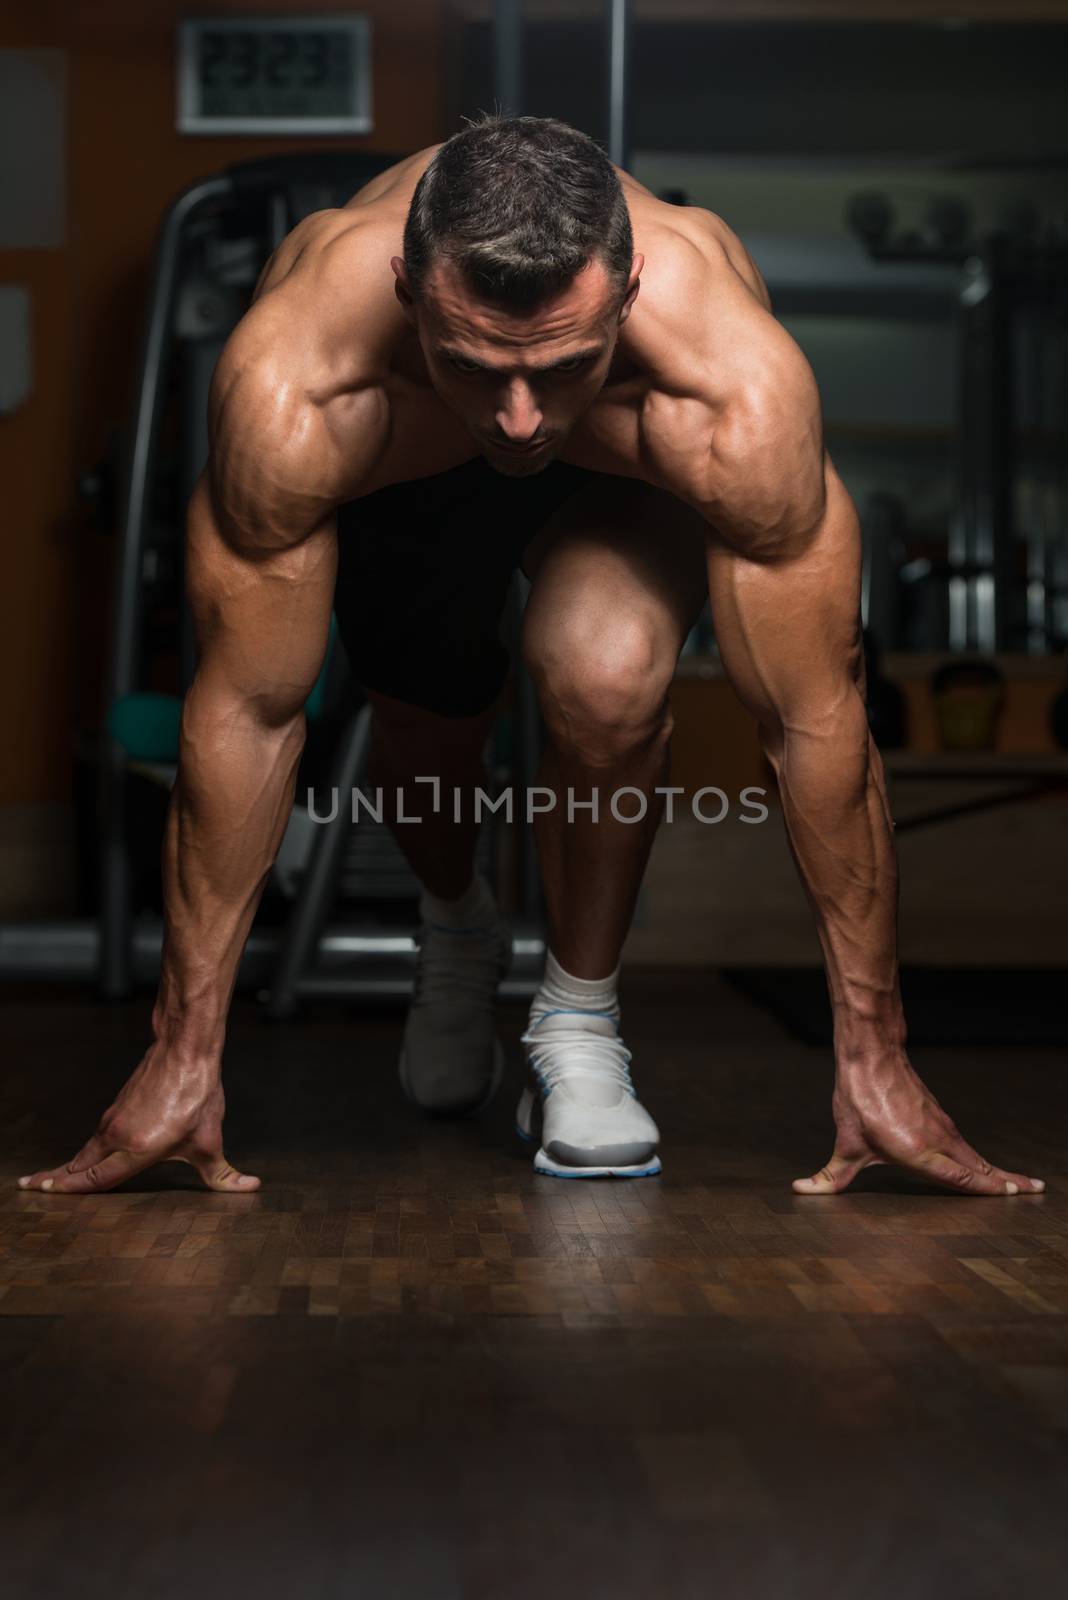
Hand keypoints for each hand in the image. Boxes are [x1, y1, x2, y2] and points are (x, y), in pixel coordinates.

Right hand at [16, 1043, 259, 1194]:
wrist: (185, 1051)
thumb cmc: (198, 1095)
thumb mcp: (211, 1141)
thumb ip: (225, 1174)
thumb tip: (250, 1188)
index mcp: (137, 1149)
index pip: (95, 1179)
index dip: (70, 1189)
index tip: (46, 1193)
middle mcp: (117, 1136)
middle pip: (79, 1165)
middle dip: (55, 1179)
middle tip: (31, 1187)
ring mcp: (114, 1120)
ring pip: (86, 1150)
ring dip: (68, 1165)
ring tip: (49, 1178)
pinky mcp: (117, 1107)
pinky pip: (96, 1137)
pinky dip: (85, 1150)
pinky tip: (84, 1157)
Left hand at [794, 1053, 1044, 1196]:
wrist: (871, 1056)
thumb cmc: (858, 1100)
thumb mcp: (845, 1144)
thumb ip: (829, 1177)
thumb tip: (801, 1190)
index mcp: (920, 1153)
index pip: (964, 1178)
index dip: (990, 1189)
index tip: (1015, 1196)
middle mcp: (939, 1141)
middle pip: (981, 1168)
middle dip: (1008, 1182)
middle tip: (1036, 1191)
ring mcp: (942, 1128)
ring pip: (976, 1155)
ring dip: (999, 1170)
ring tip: (1023, 1184)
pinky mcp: (939, 1118)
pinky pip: (966, 1145)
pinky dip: (981, 1158)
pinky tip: (986, 1165)